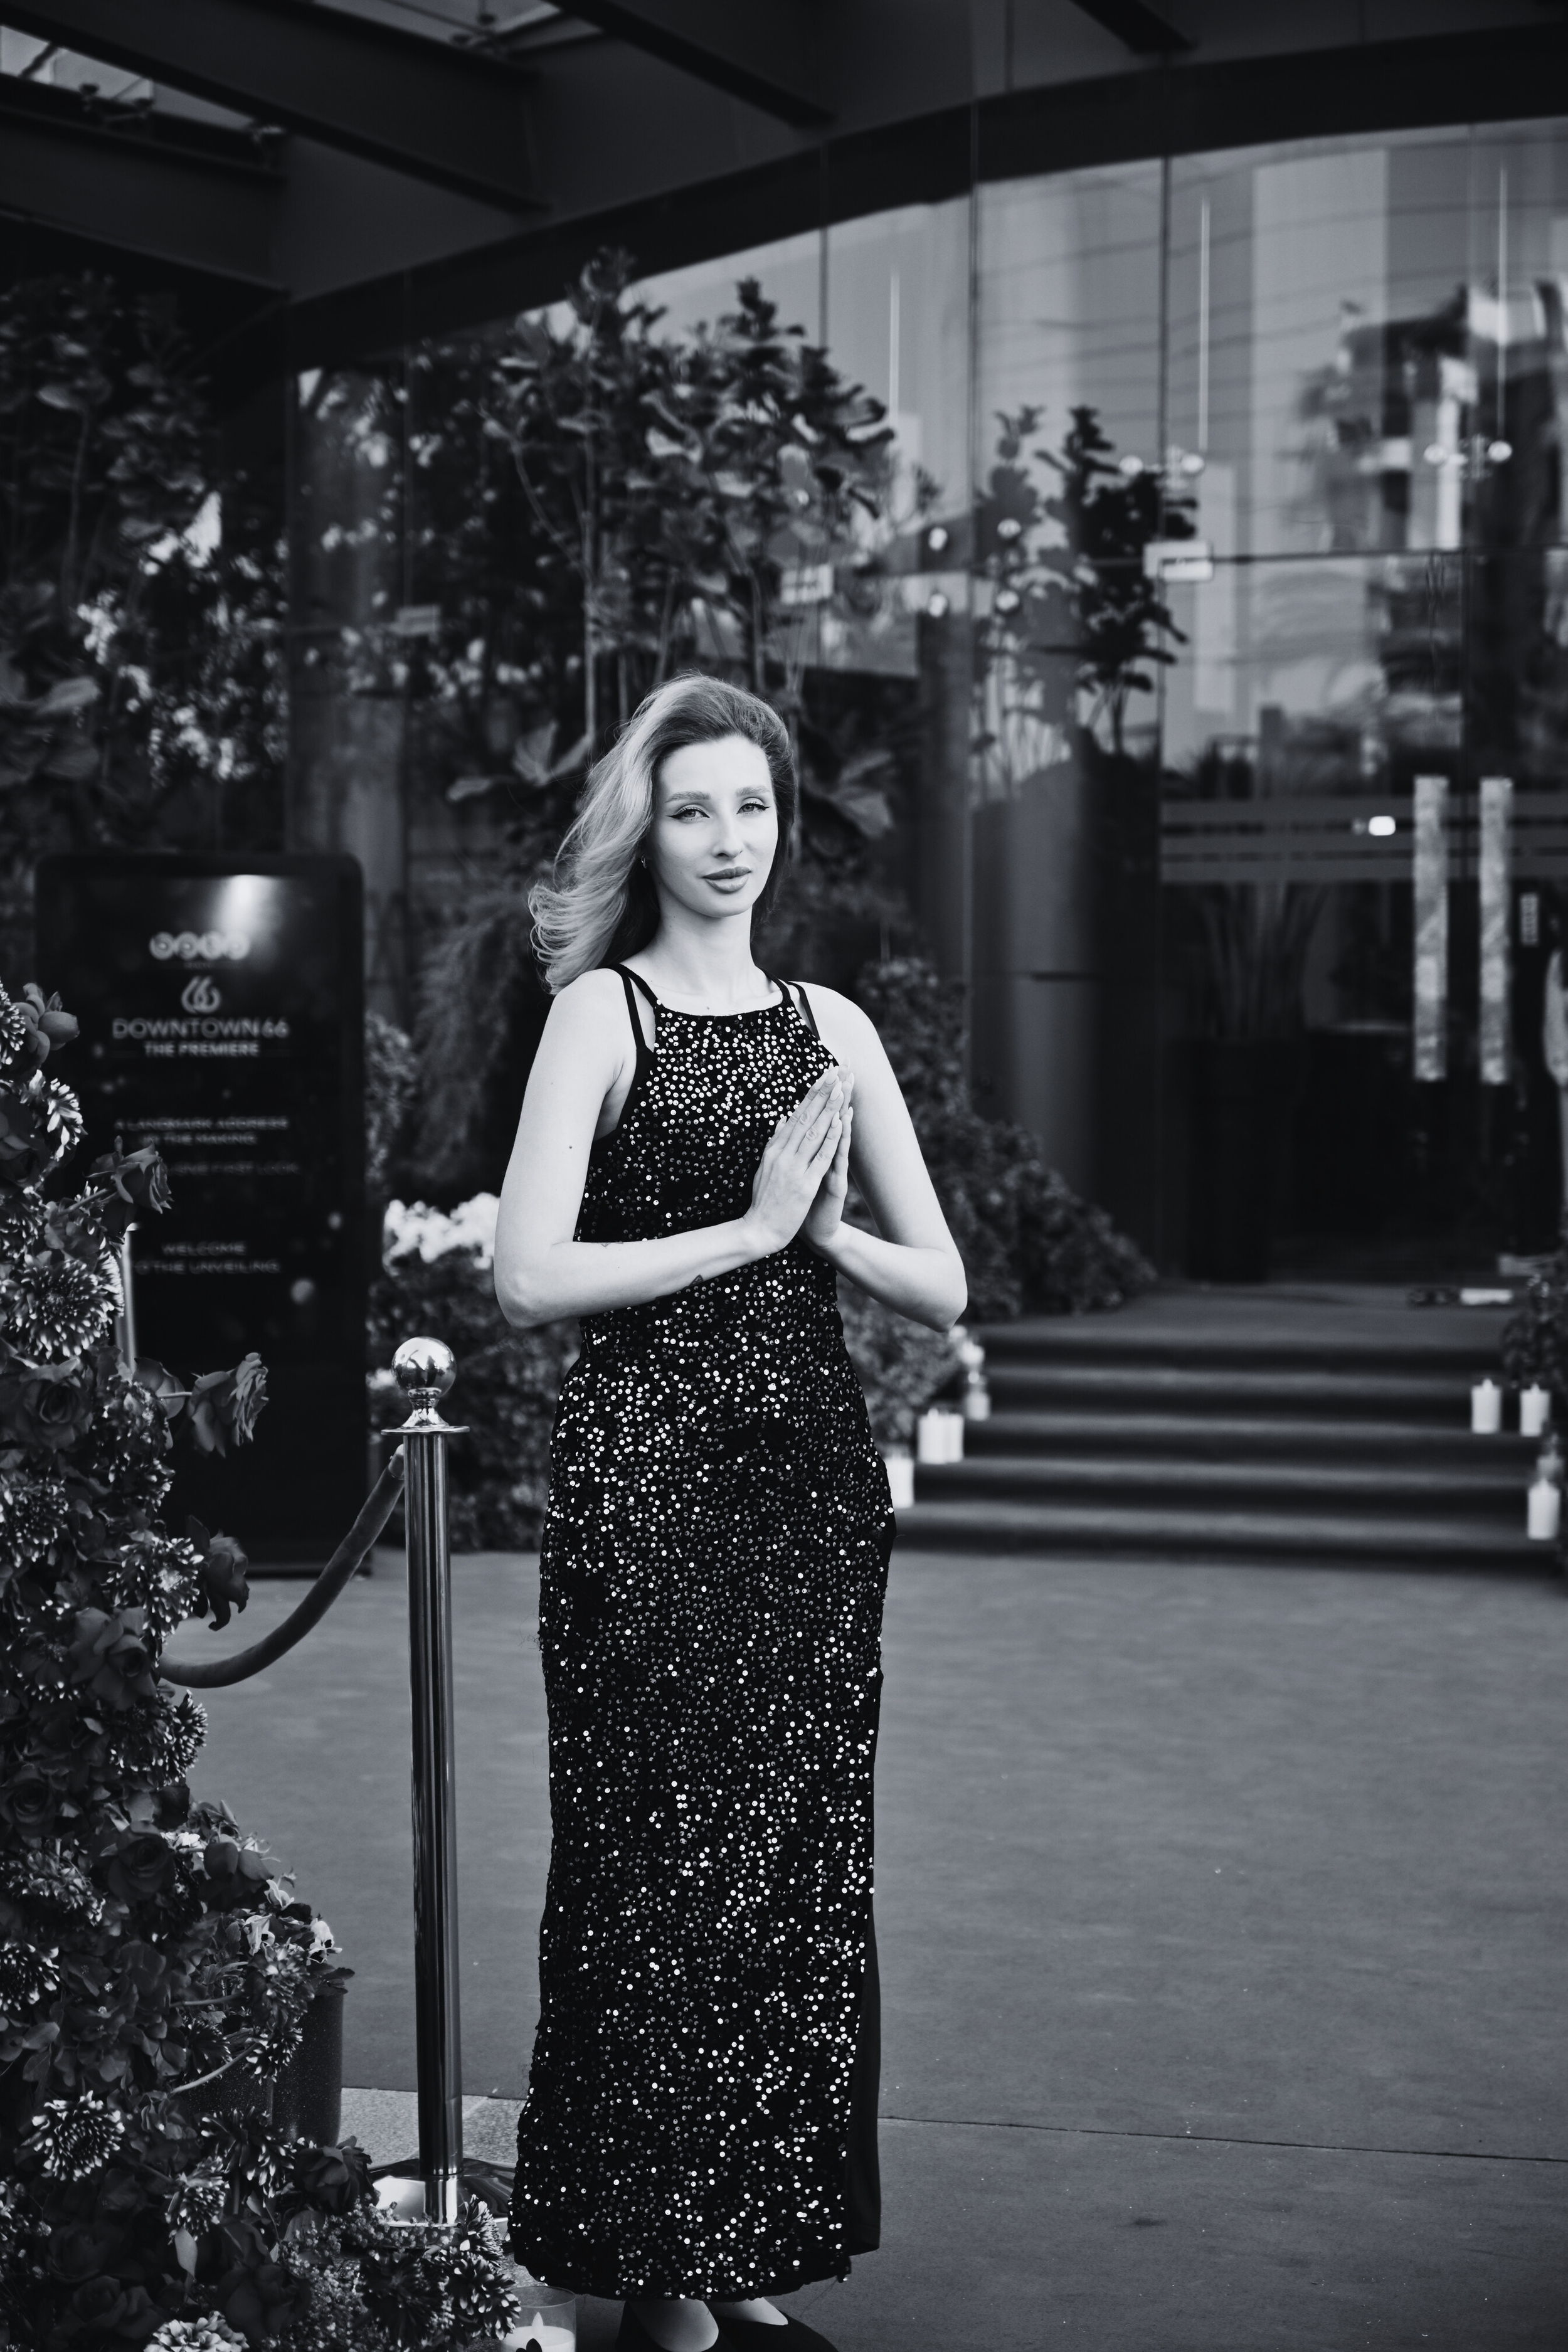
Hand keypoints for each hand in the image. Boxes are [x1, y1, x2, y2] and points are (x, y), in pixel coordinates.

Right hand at [743, 1068, 846, 1255]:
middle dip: (822, 1093)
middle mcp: (783, 1154)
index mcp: (774, 1149)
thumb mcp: (764, 1168)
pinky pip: (820, 1157)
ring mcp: (794, 1168)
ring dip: (829, 1108)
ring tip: (841, 1087)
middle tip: (836, 1070)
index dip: (812, 1094)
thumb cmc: (763, 1201)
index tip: (824, 1075)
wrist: (758, 1230)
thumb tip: (781, 1121)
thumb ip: (773, 1144)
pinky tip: (840, 1123)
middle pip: (806, 1117)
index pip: (796, 1115)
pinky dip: (831, 1139)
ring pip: (814, 1132)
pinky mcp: (804, 1185)